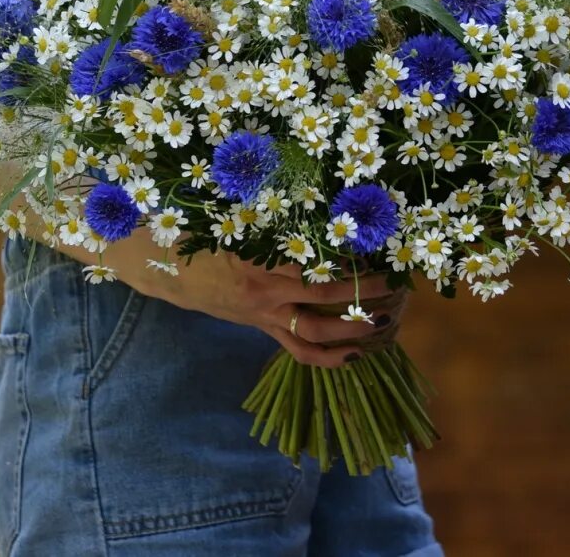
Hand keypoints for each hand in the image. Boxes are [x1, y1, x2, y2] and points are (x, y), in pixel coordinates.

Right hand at [149, 249, 406, 368]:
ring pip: (317, 333)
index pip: (313, 264)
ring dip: (353, 329)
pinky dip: (328, 358)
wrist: (174, 272)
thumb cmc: (210, 239)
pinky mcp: (266, 331)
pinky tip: (356, 355)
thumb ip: (278, 224)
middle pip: (325, 297)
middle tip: (395, 282)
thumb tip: (325, 211)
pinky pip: (300, 352)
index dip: (346, 261)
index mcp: (261, 262)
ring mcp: (267, 318)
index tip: (376, 250)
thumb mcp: (240, 224)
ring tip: (385, 321)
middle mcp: (268, 295)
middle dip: (363, 291)